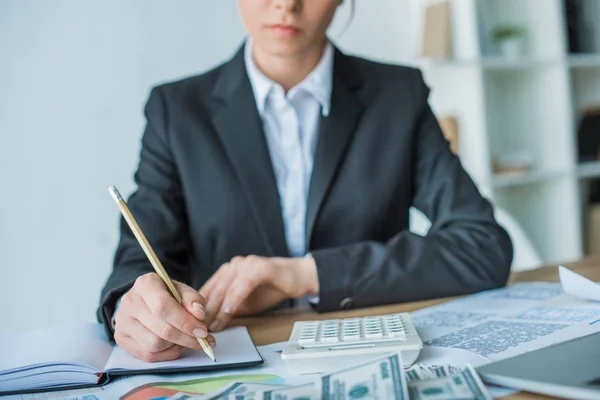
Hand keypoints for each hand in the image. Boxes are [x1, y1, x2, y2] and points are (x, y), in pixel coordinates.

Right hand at [114, 272, 215, 361]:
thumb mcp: (183, 291)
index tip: (203, 331)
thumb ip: (193, 300)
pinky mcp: (121, 338)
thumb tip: (199, 315)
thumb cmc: (168, 295)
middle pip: (161, 329)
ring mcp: (123, 321)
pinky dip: (166, 354)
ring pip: (154, 345)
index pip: (164, 307)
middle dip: (186, 338)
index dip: (185, 322)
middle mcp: (130, 302)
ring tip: (185, 339)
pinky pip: (147, 355)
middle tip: (203, 340)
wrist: (145, 301)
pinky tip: (174, 346)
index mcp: (146, 284)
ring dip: (176, 346)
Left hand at [200, 255, 318, 331]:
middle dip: (206, 312)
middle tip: (200, 330)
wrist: (298, 278)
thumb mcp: (245, 302)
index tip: (194, 326)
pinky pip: (243, 285)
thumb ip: (228, 309)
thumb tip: (210, 324)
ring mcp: (246, 264)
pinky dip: (234, 300)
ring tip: (212, 325)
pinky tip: (229, 313)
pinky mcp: (260, 267)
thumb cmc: (272, 289)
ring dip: (218, 309)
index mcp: (227, 272)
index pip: (208, 290)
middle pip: (214, 290)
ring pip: (226, 288)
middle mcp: (233, 265)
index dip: (199, 309)